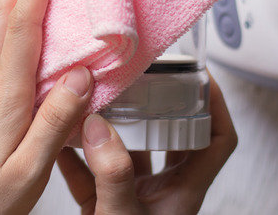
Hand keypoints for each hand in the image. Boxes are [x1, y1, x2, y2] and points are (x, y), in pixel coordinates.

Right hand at [56, 72, 236, 214]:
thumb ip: (113, 175)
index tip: (200, 75)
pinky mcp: (103, 207)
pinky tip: (60, 137)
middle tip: (140, 78)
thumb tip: (98, 128)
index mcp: (183, 194)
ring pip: (127, 150)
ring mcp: (132, 198)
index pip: (217, 141)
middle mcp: (161, 192)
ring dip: (109, 126)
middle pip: (171, 136)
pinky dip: (74, 154)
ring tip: (97, 99)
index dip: (216, 105)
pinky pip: (90, 172)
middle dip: (155, 105)